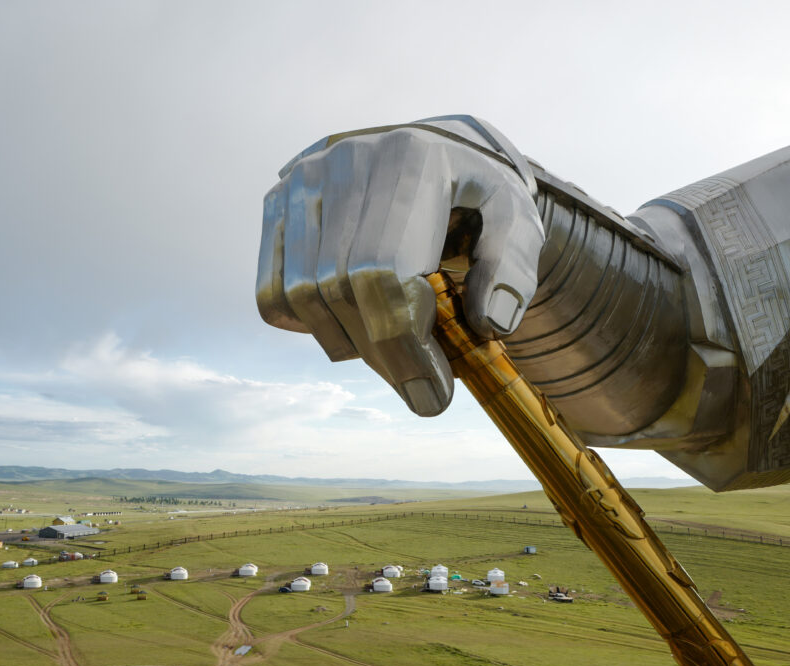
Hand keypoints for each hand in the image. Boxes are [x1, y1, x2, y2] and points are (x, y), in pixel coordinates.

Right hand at [256, 124, 543, 415]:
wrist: (435, 148)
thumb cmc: (478, 193)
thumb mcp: (518, 220)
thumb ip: (514, 269)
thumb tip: (491, 325)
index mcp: (409, 159)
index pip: (382, 270)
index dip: (402, 343)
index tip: (433, 393)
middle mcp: (344, 161)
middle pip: (339, 288)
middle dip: (381, 355)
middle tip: (419, 387)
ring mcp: (303, 180)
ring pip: (301, 294)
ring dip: (346, 344)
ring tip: (390, 351)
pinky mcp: (278, 202)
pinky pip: (272, 289)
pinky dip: (306, 325)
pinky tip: (351, 322)